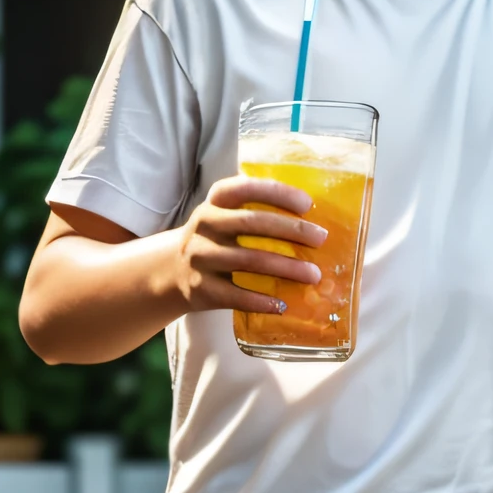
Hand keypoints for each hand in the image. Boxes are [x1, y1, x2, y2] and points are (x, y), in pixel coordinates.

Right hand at [169, 175, 325, 316]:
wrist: (172, 271)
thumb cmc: (215, 239)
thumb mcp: (225, 215)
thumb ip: (254, 210)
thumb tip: (309, 219)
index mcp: (215, 201)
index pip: (245, 188)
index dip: (277, 193)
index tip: (307, 204)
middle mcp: (205, 224)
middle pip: (252, 223)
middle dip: (291, 230)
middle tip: (321, 239)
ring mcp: (200, 257)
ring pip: (249, 261)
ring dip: (286, 268)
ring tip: (314, 274)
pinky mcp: (201, 288)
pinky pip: (236, 296)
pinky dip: (261, 301)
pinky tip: (283, 304)